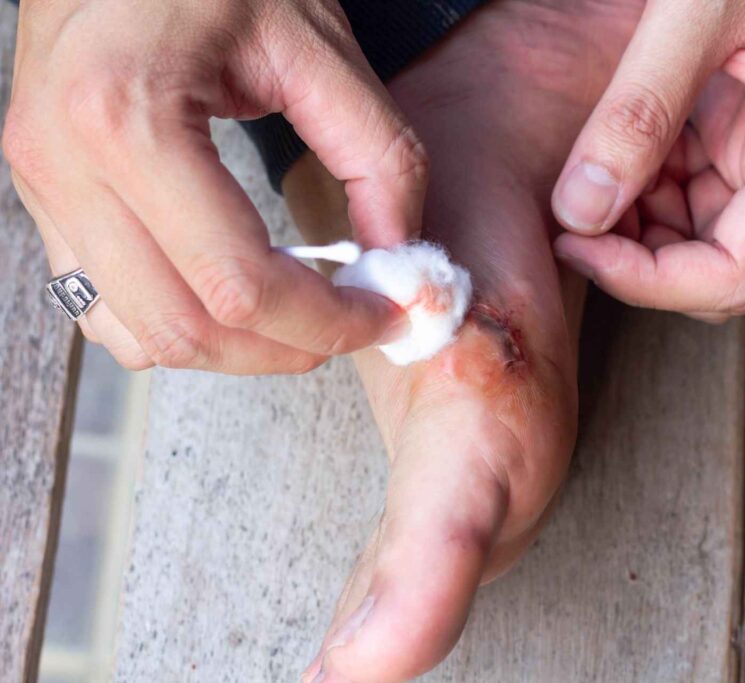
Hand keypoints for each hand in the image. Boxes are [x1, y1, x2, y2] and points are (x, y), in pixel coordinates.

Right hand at [3, 0, 425, 372]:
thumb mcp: (318, 42)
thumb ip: (378, 155)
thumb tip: (399, 257)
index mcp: (127, 117)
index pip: (238, 284)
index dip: (327, 322)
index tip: (383, 315)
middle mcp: (66, 164)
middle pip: (184, 329)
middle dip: (285, 349)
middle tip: (350, 326)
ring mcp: (43, 185)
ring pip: (137, 336)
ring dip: (231, 348)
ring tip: (297, 314)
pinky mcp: (45, 196)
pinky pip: (102, 308)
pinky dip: (175, 325)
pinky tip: (230, 292)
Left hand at [551, 0, 744, 321]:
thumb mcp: (700, 8)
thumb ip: (639, 111)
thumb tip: (580, 210)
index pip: (736, 273)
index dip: (650, 280)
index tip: (577, 243)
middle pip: (717, 265)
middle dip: (638, 254)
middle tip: (568, 215)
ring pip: (702, 233)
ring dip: (637, 222)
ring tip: (583, 179)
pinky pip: (698, 187)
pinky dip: (648, 185)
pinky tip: (611, 155)